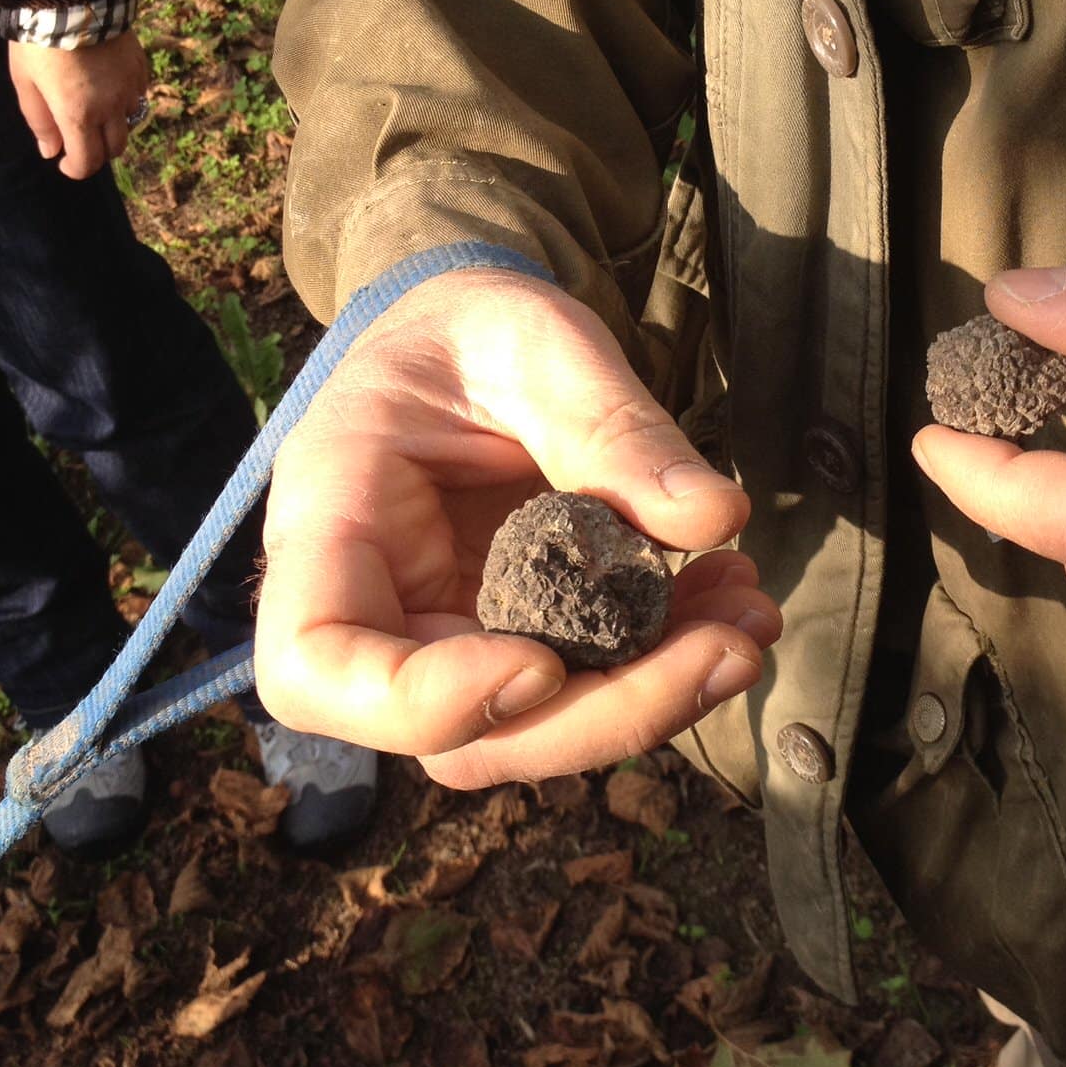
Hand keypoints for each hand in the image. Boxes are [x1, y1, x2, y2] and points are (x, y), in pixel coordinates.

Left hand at [5, 32, 148, 179]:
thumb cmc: (38, 41)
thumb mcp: (25, 82)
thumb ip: (39, 120)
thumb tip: (51, 151)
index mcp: (78, 115)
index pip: (87, 162)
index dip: (76, 169)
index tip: (64, 163)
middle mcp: (110, 108)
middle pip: (114, 149)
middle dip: (96, 151)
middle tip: (78, 137)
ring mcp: (129, 88)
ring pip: (130, 123)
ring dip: (113, 125)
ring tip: (95, 109)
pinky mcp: (139, 68)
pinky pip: (138, 94)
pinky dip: (126, 99)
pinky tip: (110, 85)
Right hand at [253, 268, 780, 786]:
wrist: (473, 344)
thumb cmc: (475, 331)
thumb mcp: (538, 343)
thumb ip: (611, 424)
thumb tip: (712, 517)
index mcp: (327, 520)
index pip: (316, 663)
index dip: (423, 701)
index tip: (545, 665)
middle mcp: (373, 609)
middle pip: (452, 736)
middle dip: (602, 716)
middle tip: (727, 650)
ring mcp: (444, 645)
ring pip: (532, 733)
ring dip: (653, 700)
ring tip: (748, 620)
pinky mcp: (515, 649)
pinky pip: (584, 694)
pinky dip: (666, 667)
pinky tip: (732, 604)